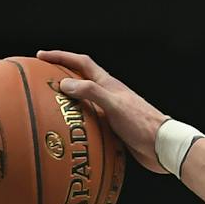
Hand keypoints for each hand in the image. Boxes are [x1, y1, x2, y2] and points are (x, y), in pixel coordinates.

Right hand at [37, 49, 169, 173]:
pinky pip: (90, 123)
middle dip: (61, 76)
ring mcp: (112, 112)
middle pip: (81, 80)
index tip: (41, 56)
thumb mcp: (114, 105)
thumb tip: (64, 83)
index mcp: (109, 84)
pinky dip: (78, 125)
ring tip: (48, 107)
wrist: (163, 147)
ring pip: (85, 103)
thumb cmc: (141, 123)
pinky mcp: (115, 130)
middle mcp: (109, 95)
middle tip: (41, 80)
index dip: (61, 57)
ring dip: (68, 102)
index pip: (81, 63)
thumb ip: (91, 92)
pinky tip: (68, 134)